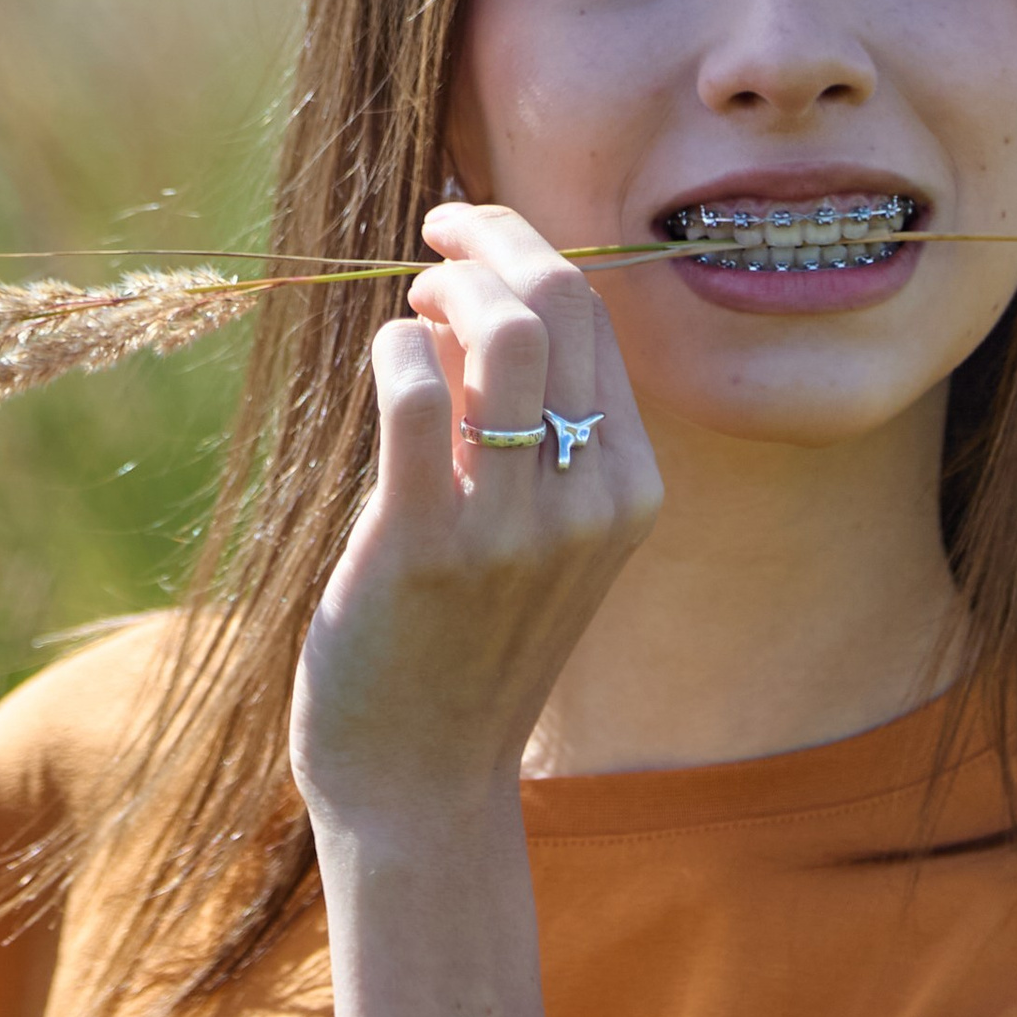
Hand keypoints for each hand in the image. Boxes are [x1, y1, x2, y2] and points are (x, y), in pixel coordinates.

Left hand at [290, 202, 664, 846]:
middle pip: (561, 300)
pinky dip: (395, 347)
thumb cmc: (465, 646)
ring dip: (445, 286)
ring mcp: (512, 525)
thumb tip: (478, 295)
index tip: (471, 231)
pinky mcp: (424, 544)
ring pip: (506, 329)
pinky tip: (385, 360)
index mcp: (630, 490)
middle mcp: (590, 502)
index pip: (597, 317)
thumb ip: (533, 432)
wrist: (421, 785)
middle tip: (436, 230)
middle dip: (490, 236)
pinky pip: (417, 391)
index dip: (528, 246)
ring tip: (410, 308)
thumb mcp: (541, 538)